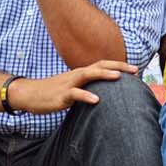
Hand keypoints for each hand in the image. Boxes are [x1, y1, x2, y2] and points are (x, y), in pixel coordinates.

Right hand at [6, 60, 138, 113]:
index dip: (119, 66)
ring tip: (118, 77)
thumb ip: (86, 88)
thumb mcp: (72, 88)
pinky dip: (86, 96)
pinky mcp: (61, 96)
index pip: (102, 65)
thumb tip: (103, 93)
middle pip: (99, 66)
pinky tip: (96, 100)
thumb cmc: (53, 92)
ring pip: (87, 75)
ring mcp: (68, 84)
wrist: (29, 94)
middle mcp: (76, 75)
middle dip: (118, 67)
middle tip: (135, 70)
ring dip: (103, 75)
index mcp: (80, 73)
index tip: (136, 69)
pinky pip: (75, 94)